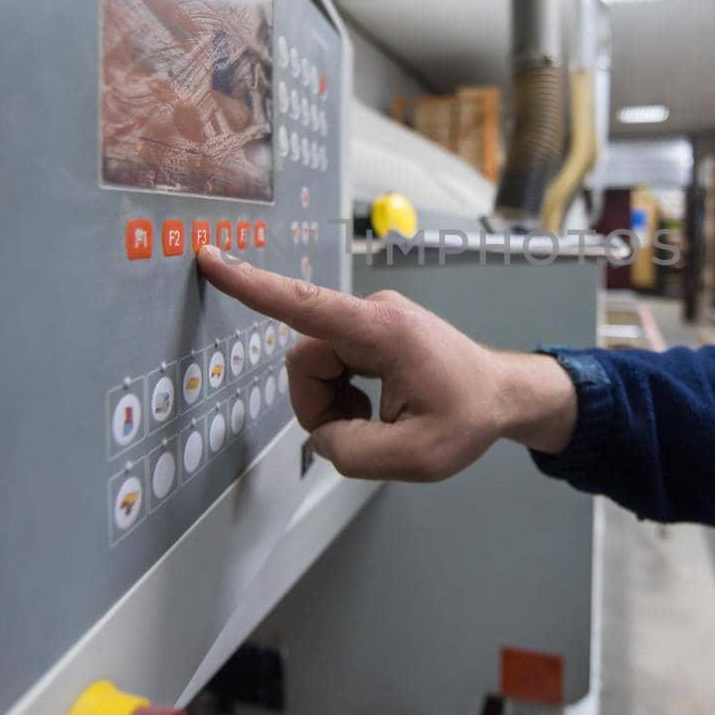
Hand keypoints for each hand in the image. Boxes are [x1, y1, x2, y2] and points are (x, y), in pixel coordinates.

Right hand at [196, 246, 577, 479]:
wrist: (503, 394)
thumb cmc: (470, 417)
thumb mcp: (419, 457)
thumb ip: (354, 452)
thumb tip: (320, 437)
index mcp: (383, 330)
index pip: (304, 303)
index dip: (252, 285)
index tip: (211, 257)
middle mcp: (372, 313)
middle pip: (304, 361)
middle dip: (320, 406)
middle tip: (362, 432)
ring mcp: (370, 319)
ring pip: (313, 368)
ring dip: (332, 404)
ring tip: (376, 420)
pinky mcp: (369, 330)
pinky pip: (330, 365)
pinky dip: (342, 396)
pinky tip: (375, 407)